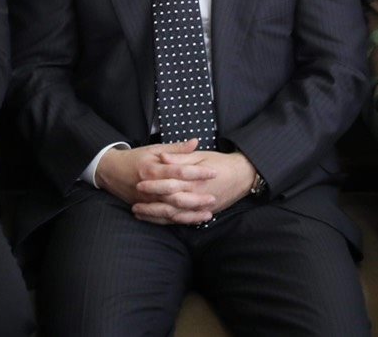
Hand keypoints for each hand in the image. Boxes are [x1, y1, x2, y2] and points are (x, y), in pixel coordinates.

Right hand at [95, 139, 217, 216]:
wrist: (111, 172)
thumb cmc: (135, 158)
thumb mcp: (154, 149)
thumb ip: (176, 149)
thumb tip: (195, 142)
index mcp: (153, 168)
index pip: (179, 171)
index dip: (197, 172)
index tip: (213, 172)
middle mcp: (150, 187)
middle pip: (176, 195)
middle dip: (196, 198)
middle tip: (214, 197)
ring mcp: (147, 201)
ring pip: (171, 210)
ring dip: (190, 213)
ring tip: (208, 214)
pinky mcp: (145, 209)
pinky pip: (163, 218)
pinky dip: (178, 221)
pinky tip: (192, 221)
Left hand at [132, 149, 256, 225]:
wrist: (243, 175)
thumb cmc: (221, 162)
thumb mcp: (201, 156)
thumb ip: (180, 157)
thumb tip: (162, 157)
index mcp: (194, 179)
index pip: (170, 184)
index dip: (154, 185)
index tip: (139, 184)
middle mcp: (197, 196)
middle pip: (170, 203)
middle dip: (151, 205)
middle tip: (134, 204)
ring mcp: (200, 207)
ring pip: (175, 216)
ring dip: (156, 216)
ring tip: (140, 214)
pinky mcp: (204, 213)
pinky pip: (184, 221)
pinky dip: (169, 221)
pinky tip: (157, 220)